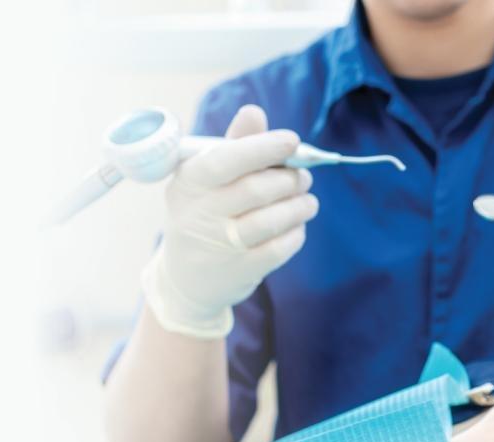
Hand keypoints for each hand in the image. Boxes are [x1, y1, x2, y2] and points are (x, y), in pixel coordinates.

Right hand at [142, 105, 318, 338]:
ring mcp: (218, 246)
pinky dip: (296, 233)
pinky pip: (279, 248)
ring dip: (300, 206)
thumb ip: (234, 145)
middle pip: (255, 190)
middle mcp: (198, 214)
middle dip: (290, 179)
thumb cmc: (204, 212)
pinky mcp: (239, 271)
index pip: (225, 160)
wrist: (186, 278)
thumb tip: (254, 112)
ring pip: (271, 220)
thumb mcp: (206, 179)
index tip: (292, 140)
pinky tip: (296, 226)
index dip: (262, 148)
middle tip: (303, 177)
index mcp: (188, 182)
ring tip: (307, 201)